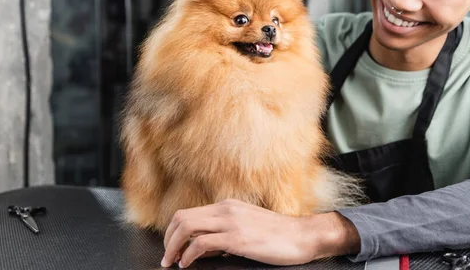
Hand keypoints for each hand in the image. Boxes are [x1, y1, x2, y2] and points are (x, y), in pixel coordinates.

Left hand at [160, 199, 360, 267]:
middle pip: (182, 218)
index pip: (189, 214)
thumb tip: (200, 248)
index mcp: (227, 206)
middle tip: (167, 258)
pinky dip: (188, 255)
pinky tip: (188, 264)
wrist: (302, 236)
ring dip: (173, 246)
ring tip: (172, 262)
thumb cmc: (278, 235)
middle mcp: (226, 209)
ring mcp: (231, 222)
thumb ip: (224, 233)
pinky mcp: (238, 238)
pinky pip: (201, 243)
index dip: (173, 232)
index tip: (171, 249)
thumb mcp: (246, 226)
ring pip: (187, 227)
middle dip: (168, 239)